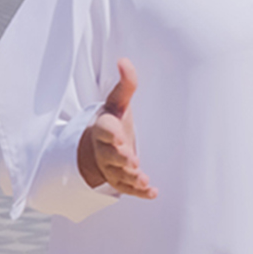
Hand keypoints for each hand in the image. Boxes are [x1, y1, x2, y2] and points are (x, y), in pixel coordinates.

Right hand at [78, 59, 155, 198]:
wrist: (99, 147)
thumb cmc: (114, 121)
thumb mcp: (117, 103)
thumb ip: (125, 85)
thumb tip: (124, 60)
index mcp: (103, 128)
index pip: (104, 129)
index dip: (110, 133)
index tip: (119, 135)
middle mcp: (104, 150)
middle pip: (109, 156)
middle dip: (120, 159)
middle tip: (131, 160)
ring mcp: (110, 167)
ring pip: (118, 175)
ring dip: (130, 177)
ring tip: (143, 178)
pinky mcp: (120, 181)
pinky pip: (127, 189)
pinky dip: (140, 193)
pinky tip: (153, 192)